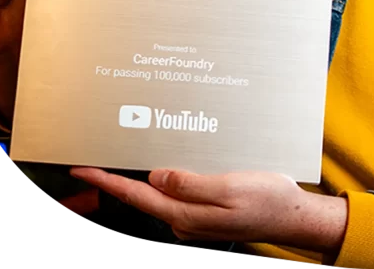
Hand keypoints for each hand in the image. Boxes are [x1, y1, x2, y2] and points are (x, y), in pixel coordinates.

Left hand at [69, 167, 347, 253]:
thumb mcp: (229, 186)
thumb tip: (156, 176)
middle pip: (142, 194)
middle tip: (98, 156)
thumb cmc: (267, 201)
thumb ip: (190, 183)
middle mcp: (184, 219)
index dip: (106, 181)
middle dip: (118, 176)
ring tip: (128, 154)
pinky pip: (179, 191)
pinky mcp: (205, 210)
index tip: (82, 168)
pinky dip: (168, 176)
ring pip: (161, 191)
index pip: (136, 195)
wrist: (291, 217)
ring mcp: (194, 217)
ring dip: (143, 174)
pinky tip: (169, 163)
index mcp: (185, 214)